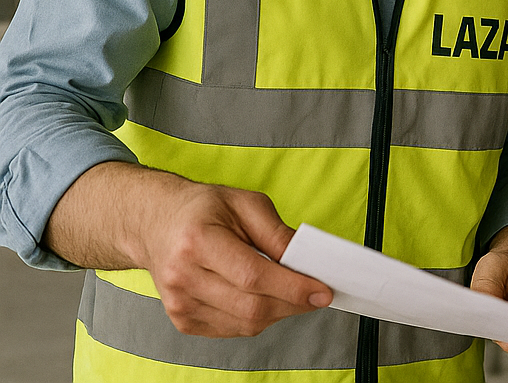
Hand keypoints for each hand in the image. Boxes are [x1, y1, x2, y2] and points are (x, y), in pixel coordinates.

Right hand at [127, 171, 331, 337]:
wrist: (157, 224)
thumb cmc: (203, 210)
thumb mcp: (246, 203)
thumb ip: (278, 234)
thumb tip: (307, 264)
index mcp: (197, 241)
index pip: (253, 276)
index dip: (292, 287)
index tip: (323, 291)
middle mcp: (183, 276)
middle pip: (251, 306)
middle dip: (293, 303)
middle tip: (318, 294)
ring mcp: (179, 303)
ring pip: (245, 323)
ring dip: (279, 311)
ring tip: (291, 291)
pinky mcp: (182, 320)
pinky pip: (233, 329)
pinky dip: (258, 318)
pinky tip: (264, 298)